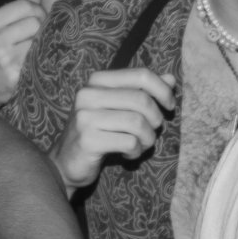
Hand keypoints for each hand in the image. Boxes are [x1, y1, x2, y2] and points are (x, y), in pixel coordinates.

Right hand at [0, 0, 42, 108]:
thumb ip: (16, 9)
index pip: (24, 5)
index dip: (38, 9)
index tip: (38, 18)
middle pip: (35, 21)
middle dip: (42, 26)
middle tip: (39, 34)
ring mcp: (4, 59)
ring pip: (39, 39)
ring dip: (41, 42)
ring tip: (36, 47)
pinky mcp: (15, 75)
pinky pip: (38, 58)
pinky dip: (40, 57)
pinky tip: (35, 60)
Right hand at [51, 67, 176, 192]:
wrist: (66, 164)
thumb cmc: (98, 134)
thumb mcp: (119, 109)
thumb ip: (142, 92)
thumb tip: (171, 79)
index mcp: (97, 81)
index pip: (141, 75)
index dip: (163, 90)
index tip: (169, 106)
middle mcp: (88, 95)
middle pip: (142, 100)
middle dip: (155, 119)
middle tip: (152, 132)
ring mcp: (85, 117)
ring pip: (137, 123)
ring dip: (147, 139)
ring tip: (140, 145)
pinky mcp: (88, 140)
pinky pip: (129, 142)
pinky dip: (136, 151)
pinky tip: (127, 154)